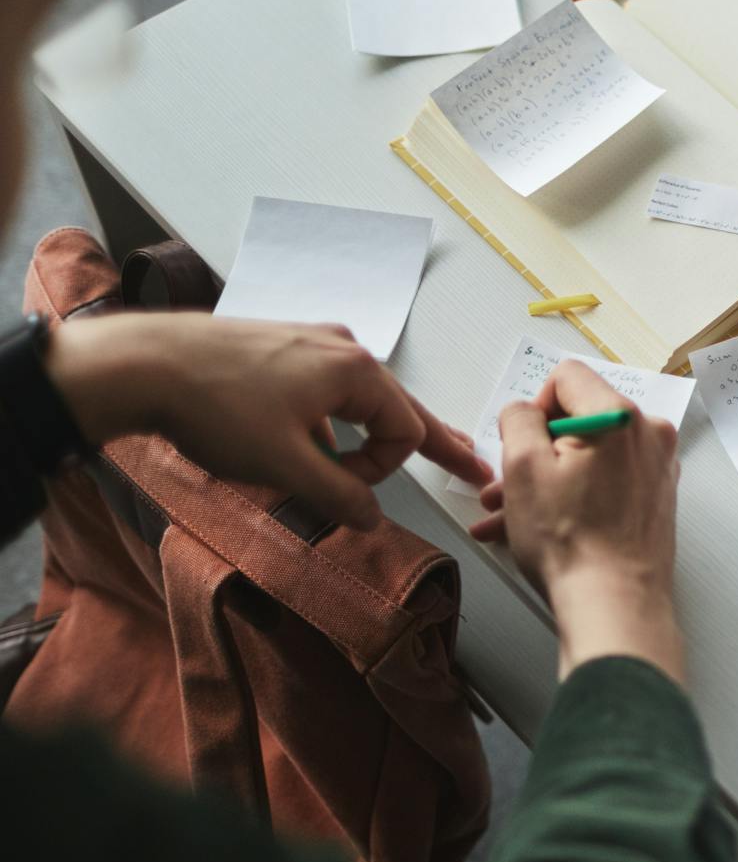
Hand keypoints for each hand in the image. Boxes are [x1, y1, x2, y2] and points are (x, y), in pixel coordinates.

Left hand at [44, 312, 490, 530]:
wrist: (142, 363)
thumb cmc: (216, 410)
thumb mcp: (285, 467)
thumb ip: (339, 496)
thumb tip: (372, 520)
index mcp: (356, 372)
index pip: (405, 432)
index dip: (380, 473)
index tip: (340, 493)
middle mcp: (342, 348)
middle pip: (398, 406)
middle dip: (432, 441)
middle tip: (471, 465)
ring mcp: (309, 340)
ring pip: (356, 396)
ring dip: (360, 434)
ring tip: (356, 461)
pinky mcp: (277, 343)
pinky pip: (321, 385)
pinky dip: (326, 416)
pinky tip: (300, 434)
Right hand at [468, 361, 684, 683]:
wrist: (615, 605)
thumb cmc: (571, 542)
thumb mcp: (522, 468)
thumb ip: (518, 419)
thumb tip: (524, 410)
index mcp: (619, 416)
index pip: (567, 376)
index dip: (534, 407)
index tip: (521, 443)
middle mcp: (648, 434)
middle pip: (578, 420)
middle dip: (534, 453)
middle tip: (503, 487)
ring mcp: (656, 467)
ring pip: (587, 458)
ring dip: (544, 482)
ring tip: (505, 516)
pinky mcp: (656, 497)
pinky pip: (605, 482)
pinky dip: (572, 497)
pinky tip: (535, 527)